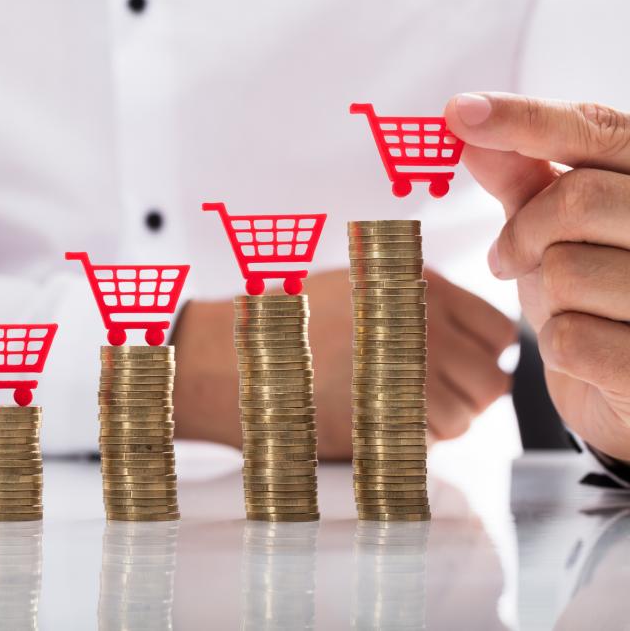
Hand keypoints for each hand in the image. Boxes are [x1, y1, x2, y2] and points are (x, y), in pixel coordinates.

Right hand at [172, 270, 514, 458]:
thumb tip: (469, 337)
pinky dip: (410, 444)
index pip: (499, 334)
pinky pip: (428, 445)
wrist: (230, 360)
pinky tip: (374, 425)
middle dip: (468, 394)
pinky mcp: (385, 422)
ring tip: (393, 411)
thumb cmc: (285, 324)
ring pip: (465, 419)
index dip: (484, 355)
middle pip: (491, 381)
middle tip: (429, 397)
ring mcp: (406, 377)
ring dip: (439, 423)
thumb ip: (416, 301)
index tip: (462, 365)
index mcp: (419, 289)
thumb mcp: (356, 284)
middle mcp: (423, 329)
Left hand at [445, 92, 629, 459]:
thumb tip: (466, 123)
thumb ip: (523, 179)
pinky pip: (571, 338)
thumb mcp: (557, 232)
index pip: (598, 130)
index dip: (525, 120)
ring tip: (569, 310)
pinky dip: (558, 348)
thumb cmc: (599, 301)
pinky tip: (587, 354)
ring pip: (566, 271)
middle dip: (522, 236)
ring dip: (543, 297)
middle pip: (575, 201)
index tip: (456, 113)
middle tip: (510, 260)